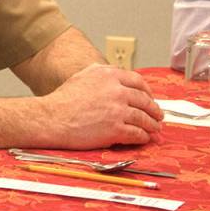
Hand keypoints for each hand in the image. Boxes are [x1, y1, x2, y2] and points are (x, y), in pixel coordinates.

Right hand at [39, 64, 162, 148]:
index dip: (147, 91)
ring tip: (155, 129)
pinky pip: (137, 134)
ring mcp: (118, 110)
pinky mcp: (116, 129)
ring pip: (144, 118)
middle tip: (157, 116)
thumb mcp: (81, 76)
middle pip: (144, 101)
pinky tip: (144, 138)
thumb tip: (114, 74)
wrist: (52, 119)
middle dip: (154, 110)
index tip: (149, 98)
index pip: (137, 81)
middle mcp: (116, 91)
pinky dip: (143, 137)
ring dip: (152, 125)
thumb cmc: (62, 100)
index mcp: (108, 75)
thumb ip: (100, 72)